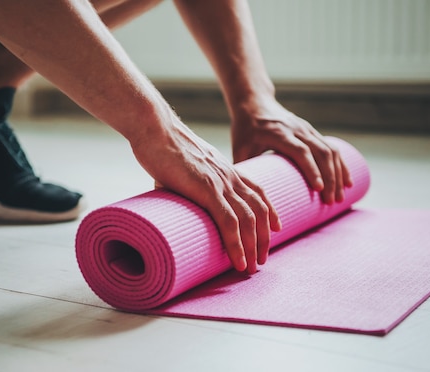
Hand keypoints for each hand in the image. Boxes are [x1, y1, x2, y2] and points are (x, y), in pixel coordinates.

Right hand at [133, 119, 280, 273]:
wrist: (155, 129)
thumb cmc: (163, 147)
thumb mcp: (183, 168)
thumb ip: (184, 184)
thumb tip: (170, 198)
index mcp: (227, 170)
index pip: (259, 192)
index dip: (269, 212)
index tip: (273, 231)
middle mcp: (230, 177)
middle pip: (259, 210)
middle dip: (264, 239)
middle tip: (261, 260)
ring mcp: (220, 183)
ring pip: (249, 219)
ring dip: (253, 247)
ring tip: (252, 267)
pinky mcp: (206, 189)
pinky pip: (229, 221)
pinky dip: (237, 244)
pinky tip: (239, 260)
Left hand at [231, 101, 352, 203]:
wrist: (254, 103)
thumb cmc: (245, 128)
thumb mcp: (240, 147)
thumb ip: (245, 170)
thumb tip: (246, 197)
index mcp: (279, 133)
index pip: (301, 150)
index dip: (311, 169)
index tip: (319, 188)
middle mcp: (297, 129)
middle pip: (320, 152)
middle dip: (329, 178)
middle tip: (331, 202)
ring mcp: (307, 129)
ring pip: (330, 151)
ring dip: (338, 175)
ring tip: (340, 198)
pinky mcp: (312, 132)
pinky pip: (332, 148)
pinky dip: (341, 165)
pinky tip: (346, 182)